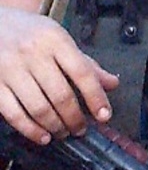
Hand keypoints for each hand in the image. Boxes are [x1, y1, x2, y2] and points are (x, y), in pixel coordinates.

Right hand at [0, 6, 118, 143]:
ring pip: (38, 108)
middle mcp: (34, 53)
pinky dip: (31, 130)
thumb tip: (112, 83)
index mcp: (55, 39)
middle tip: (81, 129)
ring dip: (55, 126)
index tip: (104, 115)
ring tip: (63, 132)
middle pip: (60, 94)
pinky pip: (14, 114)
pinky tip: (43, 136)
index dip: (95, 97)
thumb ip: (85, 63)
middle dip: (75, 118)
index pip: (82, 72)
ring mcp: (12, 69)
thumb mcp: (60, 39)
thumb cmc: (32, 33)